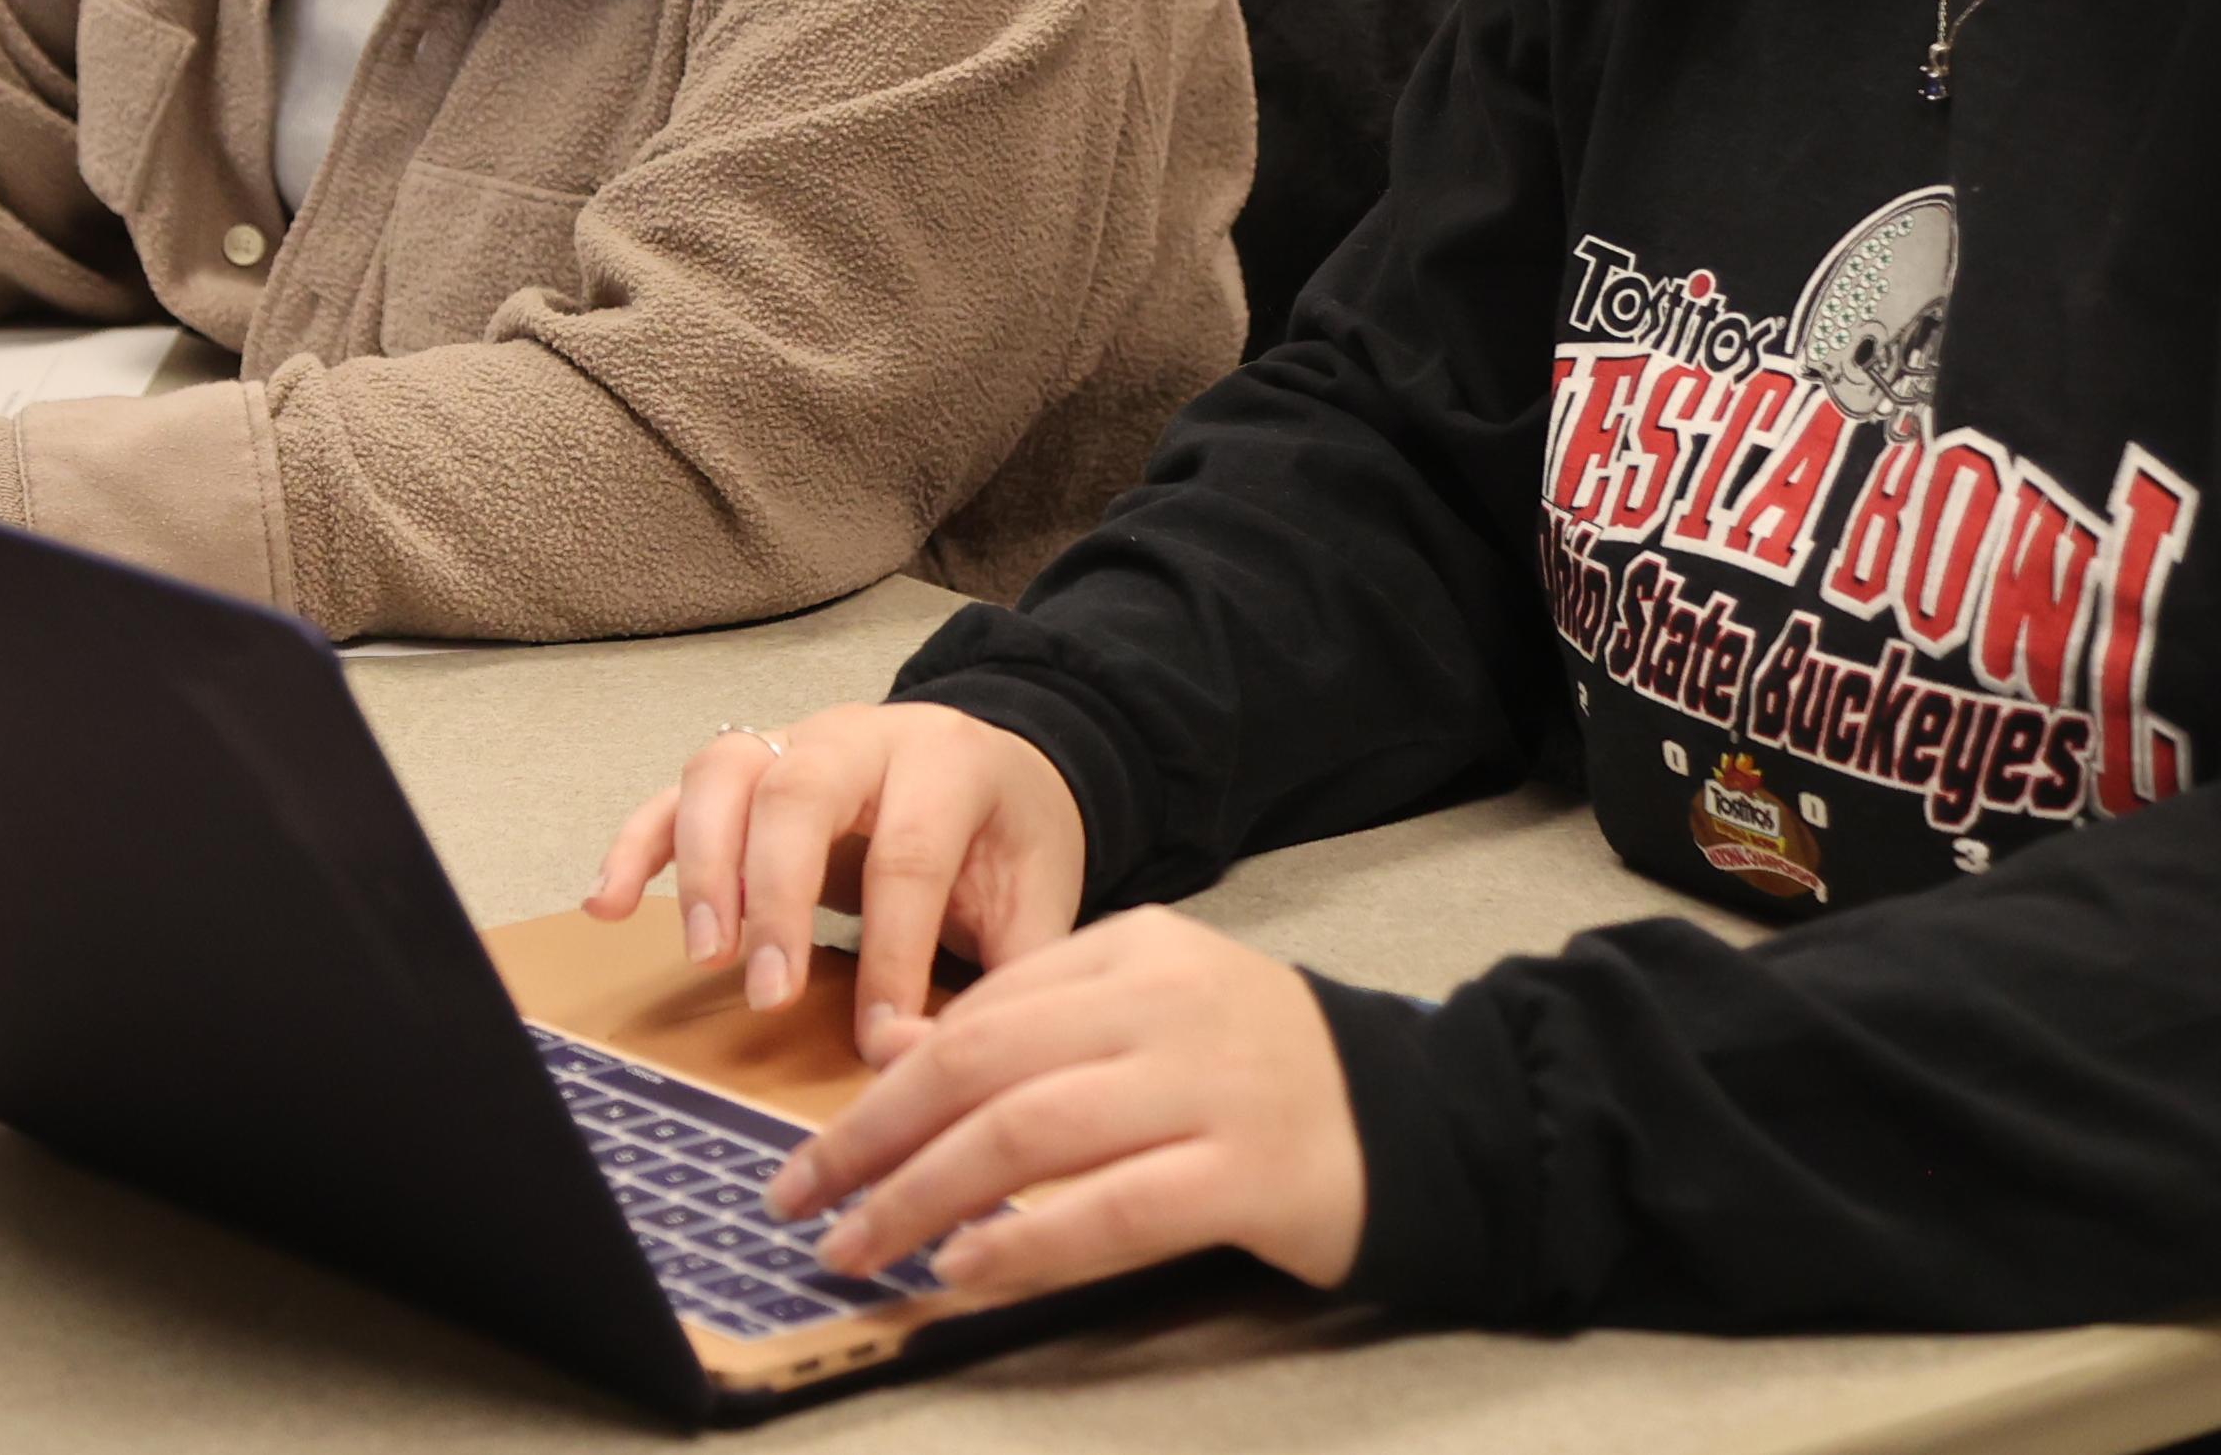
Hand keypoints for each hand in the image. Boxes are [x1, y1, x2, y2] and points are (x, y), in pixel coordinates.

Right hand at [588, 701, 1089, 1063]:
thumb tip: (923, 1061)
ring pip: (723, 774)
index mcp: (949, 763)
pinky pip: (673, 793)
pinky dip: (634, 845)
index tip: (880, 1039)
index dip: (891, 951)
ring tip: (703, 957)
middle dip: (775, 899)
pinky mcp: (745, 769)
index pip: (908, 855)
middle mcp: (860, 737)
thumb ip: (1007, 979)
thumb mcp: (1040, 901)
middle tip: (767, 995)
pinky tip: (608, 905)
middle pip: (798, 795)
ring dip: (702, 869)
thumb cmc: (1010, 840)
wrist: (998, 764)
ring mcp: (792, 741)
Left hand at [765, 906, 1367, 1298]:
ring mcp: (1211, 1085)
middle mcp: (1166, 1004)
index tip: (811, 1153)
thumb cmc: (1265, 1074)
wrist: (1421, 1114)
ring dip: (923, 1198)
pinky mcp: (1250, 1171)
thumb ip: (1038, 1026)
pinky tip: (965, 1272)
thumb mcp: (1150, 1014)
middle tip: (799, 1201)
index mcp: (1134, 950)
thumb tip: (896, 1056)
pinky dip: (1027, 1241)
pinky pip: (1114, 1209)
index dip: (878, 1087)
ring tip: (858, 1248)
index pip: (976, 1012)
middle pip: (982, 1065)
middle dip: (872, 1139)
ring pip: (1028, 1133)